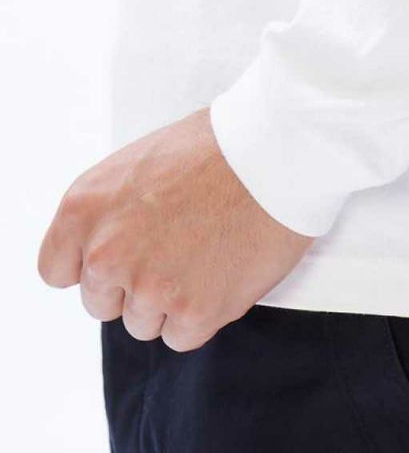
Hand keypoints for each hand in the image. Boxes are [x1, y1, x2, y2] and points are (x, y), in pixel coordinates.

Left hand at [37, 107, 314, 350]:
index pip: (58, 270)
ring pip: (144, 322)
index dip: (95, 266)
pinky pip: (182, 336)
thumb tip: (117, 239)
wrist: (278, 151)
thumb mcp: (142, 162)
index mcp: (86, 208)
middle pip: (103, 302)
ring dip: (173, 300)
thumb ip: (115, 209)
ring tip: (210, 257)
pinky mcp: (195, 311)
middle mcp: (107, 253)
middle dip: (137, 284)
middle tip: (180, 251)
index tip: (124, 258)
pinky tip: (225, 275)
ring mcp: (150, 286)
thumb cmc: (221, 145)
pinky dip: (204, 314)